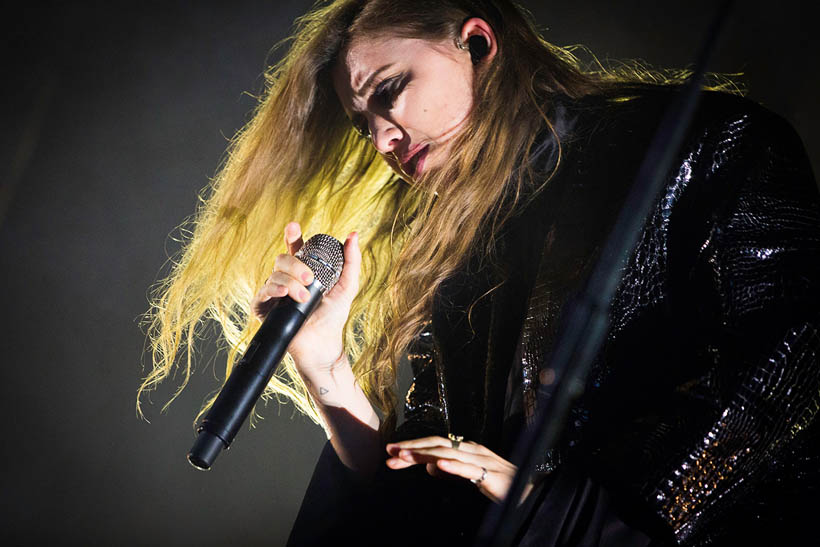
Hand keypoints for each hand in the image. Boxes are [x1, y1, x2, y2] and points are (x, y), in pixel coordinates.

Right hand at [251, 221, 360, 374]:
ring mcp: (275, 293)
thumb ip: (351, 261)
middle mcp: (286, 279)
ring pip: (273, 275)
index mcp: (302, 271)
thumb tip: (353, 235)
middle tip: (310, 279)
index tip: (294, 227)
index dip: (292, 236)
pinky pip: (262, 294)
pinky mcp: (265, 309)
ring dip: (290, 284)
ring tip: (304, 298)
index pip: (294, 248)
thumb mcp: (347, 286)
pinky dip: (273, 291)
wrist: (323, 343)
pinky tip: (282, 295)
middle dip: (295, 266)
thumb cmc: (334, 316)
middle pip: (282, 259)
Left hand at [385, 436, 533, 503]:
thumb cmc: (502, 484)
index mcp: (467, 449)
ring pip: (447, 454)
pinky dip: (452, 466)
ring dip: (423, 454)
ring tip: (403, 457)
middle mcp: (473, 450)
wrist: (532, 493)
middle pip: (437, 444)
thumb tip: (429, 467)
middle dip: (411, 448)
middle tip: (389, 452)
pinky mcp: (491, 475)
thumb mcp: (470, 476)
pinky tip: (437, 465)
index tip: (392, 452)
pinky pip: (468, 469)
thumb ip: (450, 471)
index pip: (435, 444)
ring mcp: (482, 460)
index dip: (413, 447)